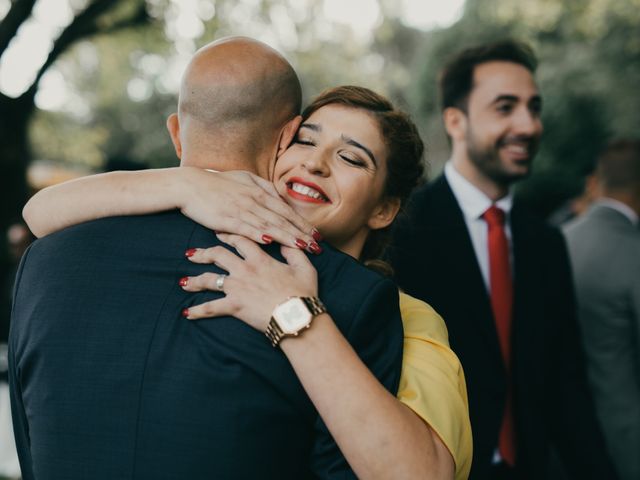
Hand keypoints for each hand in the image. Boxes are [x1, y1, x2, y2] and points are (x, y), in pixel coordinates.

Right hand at [178, 168, 320, 250]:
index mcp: (260, 192)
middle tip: (318, 247)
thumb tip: (280, 197)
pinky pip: (245, 228)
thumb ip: (264, 187)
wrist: (190, 185)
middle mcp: (254, 201)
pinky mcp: (226, 219)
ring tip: (303, 248)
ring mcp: (241, 210)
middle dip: (302, 234)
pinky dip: (258, 234)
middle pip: (283, 220)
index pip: (287, 211)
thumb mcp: (245, 179)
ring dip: (287, 237)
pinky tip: (270, 242)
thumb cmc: (218, 183)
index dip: (303, 224)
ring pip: (269, 225)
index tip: (317, 235)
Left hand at [180, 233, 318, 328]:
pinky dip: (198, 311)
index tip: (218, 233)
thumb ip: (294, 252)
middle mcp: (244, 269)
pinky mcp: (234, 306)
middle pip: (218, 254)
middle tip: (192, 254)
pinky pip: (211, 308)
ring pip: (209, 279)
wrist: (297, 315)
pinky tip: (187, 314)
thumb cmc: (303, 292)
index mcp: (260, 258)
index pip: (240, 240)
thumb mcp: (304, 267)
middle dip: (203, 253)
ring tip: (183, 283)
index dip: (228, 235)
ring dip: (194, 280)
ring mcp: (237, 287)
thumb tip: (288, 242)